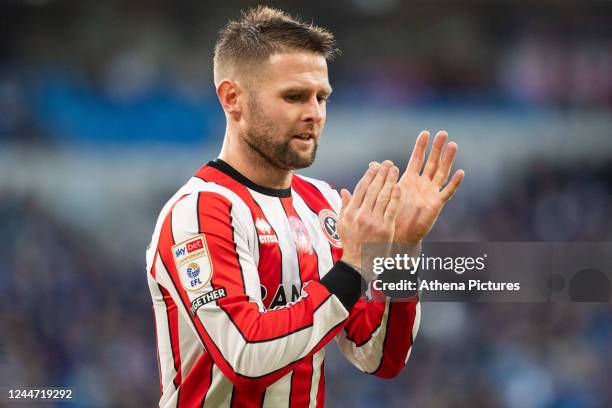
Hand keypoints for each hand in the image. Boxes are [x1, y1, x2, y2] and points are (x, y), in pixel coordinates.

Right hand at [338, 161, 401, 280]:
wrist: (359, 263)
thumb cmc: (351, 243)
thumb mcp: (342, 224)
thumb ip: (344, 206)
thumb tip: (344, 190)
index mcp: (350, 212)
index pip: (360, 189)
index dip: (369, 175)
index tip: (374, 165)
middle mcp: (361, 215)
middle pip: (373, 189)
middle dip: (381, 174)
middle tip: (387, 163)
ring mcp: (374, 222)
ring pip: (383, 196)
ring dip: (389, 180)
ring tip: (394, 169)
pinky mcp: (386, 229)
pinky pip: (392, 209)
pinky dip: (396, 197)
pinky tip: (399, 186)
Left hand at [393, 130, 463, 242]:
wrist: (398, 234)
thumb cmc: (392, 214)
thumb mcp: (386, 193)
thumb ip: (383, 178)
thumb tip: (373, 163)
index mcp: (410, 179)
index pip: (417, 159)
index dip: (421, 146)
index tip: (425, 132)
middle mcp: (422, 184)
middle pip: (432, 162)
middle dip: (436, 148)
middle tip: (442, 133)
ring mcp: (431, 193)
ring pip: (441, 173)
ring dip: (447, 159)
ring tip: (453, 145)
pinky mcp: (436, 204)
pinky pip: (447, 192)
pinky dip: (454, 183)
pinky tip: (460, 172)